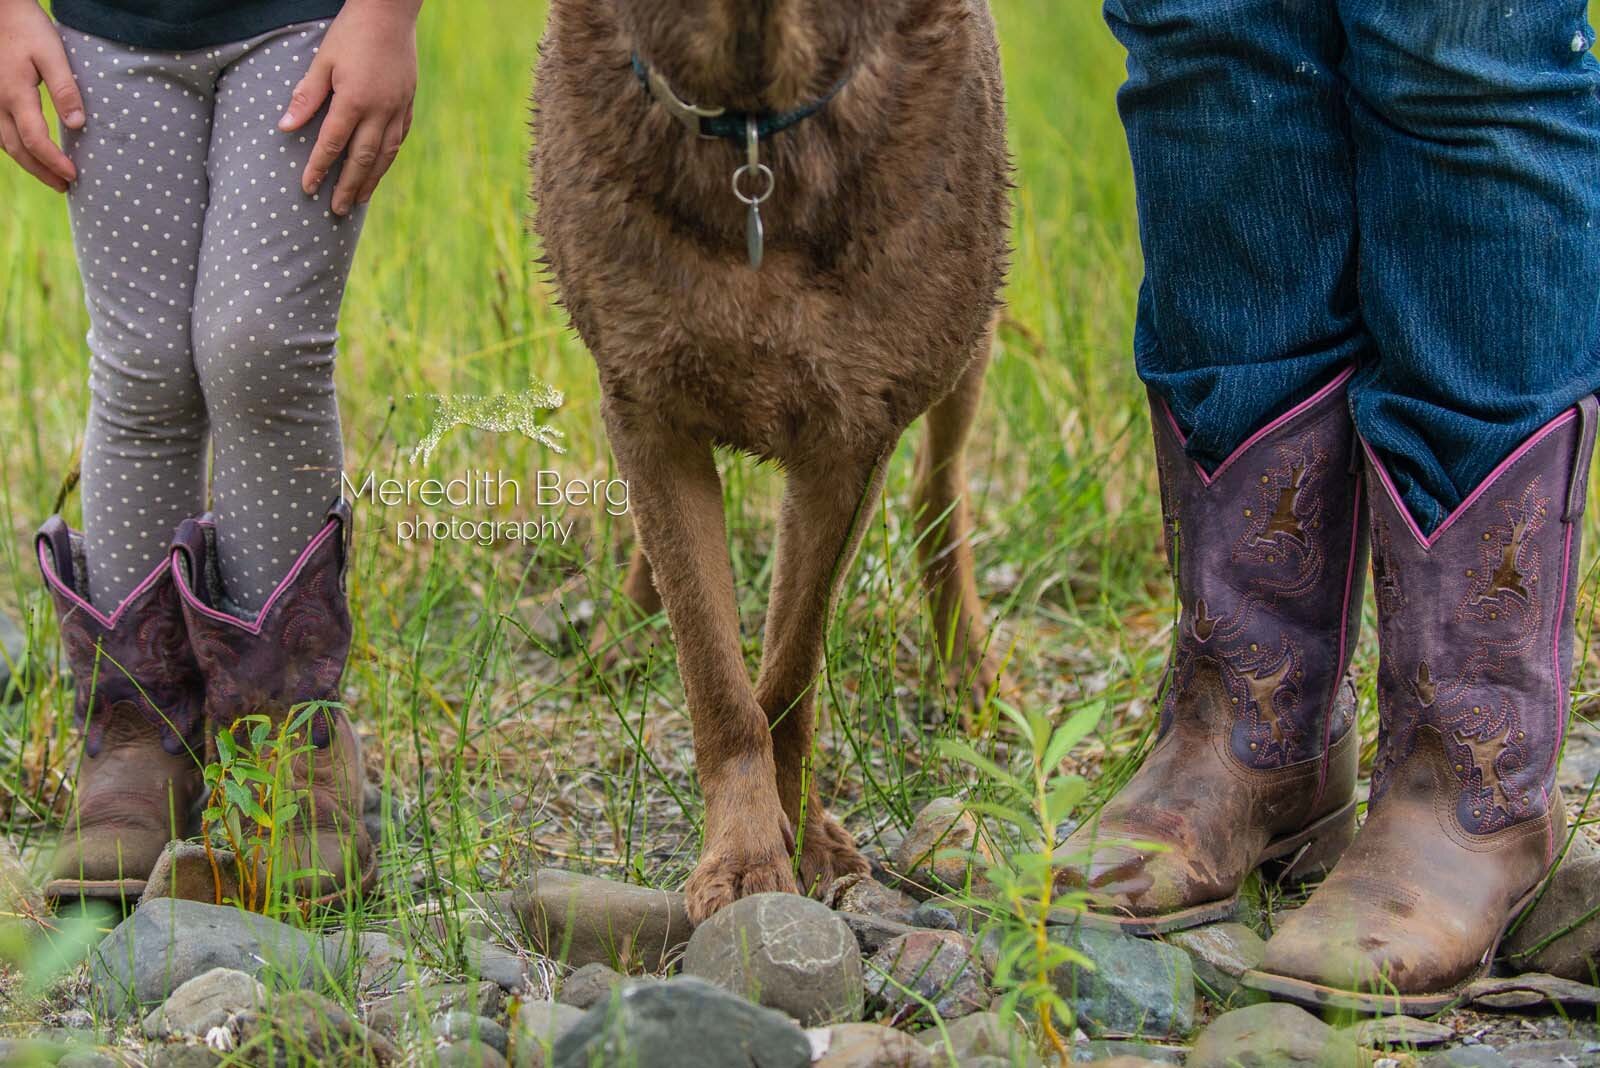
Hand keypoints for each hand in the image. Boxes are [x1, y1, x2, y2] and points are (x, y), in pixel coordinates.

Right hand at [0, 0, 83, 191]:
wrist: (0, 10)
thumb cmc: (27, 29)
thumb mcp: (53, 55)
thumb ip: (65, 89)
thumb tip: (77, 124)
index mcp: (15, 94)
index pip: (34, 140)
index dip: (54, 162)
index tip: (74, 175)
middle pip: (17, 149)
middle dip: (41, 171)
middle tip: (65, 187)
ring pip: (5, 143)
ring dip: (28, 163)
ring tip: (52, 177)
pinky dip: (15, 147)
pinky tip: (31, 154)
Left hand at [279, 0, 420, 215]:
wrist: (389, 12)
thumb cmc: (350, 33)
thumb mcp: (323, 60)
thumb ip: (306, 96)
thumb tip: (285, 127)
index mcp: (354, 100)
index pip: (333, 143)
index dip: (319, 167)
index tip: (308, 188)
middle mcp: (379, 110)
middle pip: (362, 158)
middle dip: (349, 186)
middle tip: (337, 209)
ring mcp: (398, 108)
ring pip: (385, 154)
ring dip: (371, 179)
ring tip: (361, 199)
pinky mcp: (408, 102)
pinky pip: (399, 137)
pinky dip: (389, 156)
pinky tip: (381, 167)